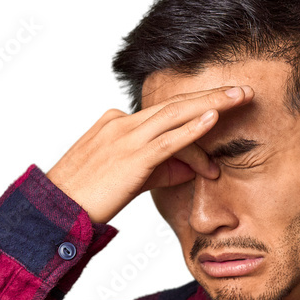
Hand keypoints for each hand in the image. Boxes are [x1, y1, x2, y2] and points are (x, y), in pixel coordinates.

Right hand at [45, 85, 254, 223]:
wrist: (56, 208)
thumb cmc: (86, 197)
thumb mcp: (129, 180)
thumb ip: (161, 170)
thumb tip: (192, 170)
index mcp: (118, 124)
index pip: (166, 116)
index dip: (198, 116)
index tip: (224, 115)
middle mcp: (123, 123)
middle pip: (175, 104)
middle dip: (212, 96)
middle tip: (242, 91)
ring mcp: (127, 137)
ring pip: (176, 114)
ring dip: (211, 104)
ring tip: (239, 97)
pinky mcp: (132, 157)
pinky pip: (168, 140)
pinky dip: (192, 128)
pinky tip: (213, 119)